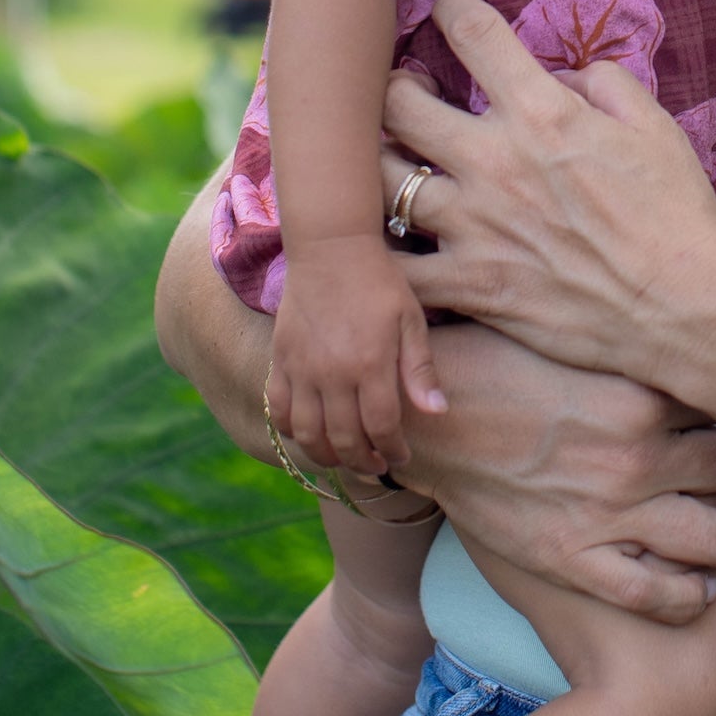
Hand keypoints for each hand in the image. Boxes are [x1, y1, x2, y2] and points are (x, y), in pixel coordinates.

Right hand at [267, 234, 446, 473]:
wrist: (331, 249)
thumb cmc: (380, 282)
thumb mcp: (411, 320)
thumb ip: (420, 369)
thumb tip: (437, 412)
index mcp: (370, 364)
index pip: (382, 427)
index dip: (393, 450)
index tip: (402, 458)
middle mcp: (333, 373)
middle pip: (344, 439)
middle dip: (363, 461)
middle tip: (376, 466)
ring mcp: (301, 369)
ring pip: (307, 433)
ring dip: (326, 455)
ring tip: (344, 458)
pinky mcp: (280, 360)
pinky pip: (278, 409)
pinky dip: (290, 430)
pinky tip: (308, 434)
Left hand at [378, 0, 715, 385]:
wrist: (683, 308)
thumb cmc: (677, 216)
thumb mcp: (657, 127)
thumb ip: (605, 84)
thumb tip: (566, 77)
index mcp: (542, 114)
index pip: (475, 36)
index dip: (454, 10)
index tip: (450, 8)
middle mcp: (494, 161)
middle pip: (398, 104)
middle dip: (392, 87)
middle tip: (404, 91)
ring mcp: (473, 226)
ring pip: (381, 181)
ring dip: (377, 164)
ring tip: (389, 162)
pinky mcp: (470, 286)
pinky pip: (397, 271)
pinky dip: (381, 260)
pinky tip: (381, 249)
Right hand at [401, 323, 715, 623]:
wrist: (425, 421)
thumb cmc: (491, 364)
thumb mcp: (570, 337)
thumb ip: (628, 344)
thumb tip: (675, 323)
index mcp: (639, 395)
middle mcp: (637, 456)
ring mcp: (609, 513)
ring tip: (714, 528)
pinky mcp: (574, 560)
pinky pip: (657, 595)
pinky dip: (688, 597)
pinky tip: (698, 589)